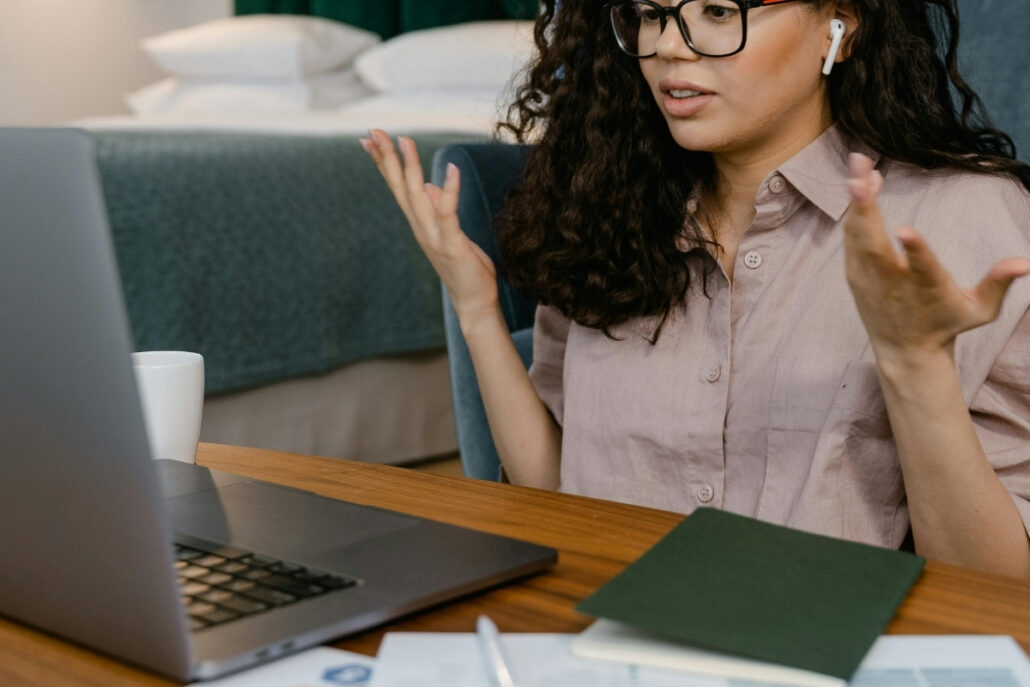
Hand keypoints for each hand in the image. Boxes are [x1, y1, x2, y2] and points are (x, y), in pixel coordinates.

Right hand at [361, 129, 498, 321]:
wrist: (473, 302)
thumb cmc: (464, 268)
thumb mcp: (450, 233)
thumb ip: (437, 210)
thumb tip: (430, 186)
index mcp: (419, 223)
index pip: (397, 187)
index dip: (383, 162)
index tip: (369, 139)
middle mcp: (420, 227)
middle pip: (399, 187)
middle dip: (387, 158)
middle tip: (373, 131)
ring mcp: (434, 236)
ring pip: (416, 195)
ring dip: (410, 167)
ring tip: (405, 139)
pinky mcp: (452, 243)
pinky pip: (448, 212)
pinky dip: (449, 189)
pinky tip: (452, 168)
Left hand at [843, 153, 1029, 365]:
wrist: (905, 350)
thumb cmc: (946, 324)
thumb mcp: (979, 311)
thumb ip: (997, 285)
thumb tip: (1025, 263)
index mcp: (926, 289)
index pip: (922, 269)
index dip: (915, 250)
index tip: (905, 230)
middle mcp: (891, 282)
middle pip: (874, 245)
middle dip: (866, 209)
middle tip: (860, 174)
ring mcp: (868, 278)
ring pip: (858, 235)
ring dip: (858, 199)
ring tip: (860, 163)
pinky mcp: (855, 274)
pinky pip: (853, 236)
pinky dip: (857, 210)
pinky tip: (863, 182)